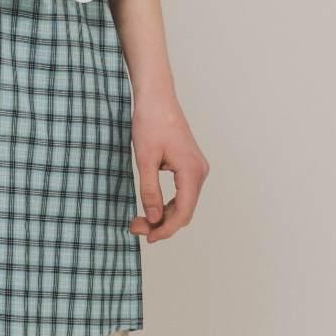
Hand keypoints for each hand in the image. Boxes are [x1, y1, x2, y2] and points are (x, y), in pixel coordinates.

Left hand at [130, 88, 208, 243]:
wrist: (156, 97)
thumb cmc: (150, 122)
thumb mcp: (144, 158)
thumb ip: (150, 190)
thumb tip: (154, 219)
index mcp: (191, 171)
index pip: (183, 212)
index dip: (166, 230)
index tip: (147, 238)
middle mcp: (199, 171)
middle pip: (185, 211)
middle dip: (162, 224)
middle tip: (135, 227)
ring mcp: (197, 168)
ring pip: (184, 203)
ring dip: (164, 215)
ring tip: (140, 220)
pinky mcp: (190, 165)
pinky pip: (183, 192)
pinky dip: (168, 203)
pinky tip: (152, 207)